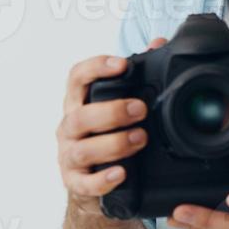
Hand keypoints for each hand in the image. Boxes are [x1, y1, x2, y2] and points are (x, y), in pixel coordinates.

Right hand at [57, 37, 166, 219]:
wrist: (96, 184)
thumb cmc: (107, 136)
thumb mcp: (120, 104)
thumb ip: (138, 75)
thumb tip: (159, 44)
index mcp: (79, 103)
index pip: (76, 78)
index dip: (96, 68)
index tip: (122, 65)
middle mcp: (70, 127)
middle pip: (80, 116)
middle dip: (113, 111)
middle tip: (141, 109)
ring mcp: (69, 155)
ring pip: (83, 149)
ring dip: (114, 143)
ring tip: (140, 139)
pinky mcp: (75, 182)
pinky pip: (84, 183)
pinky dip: (102, 179)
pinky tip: (121, 173)